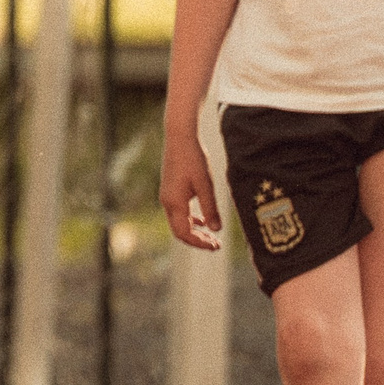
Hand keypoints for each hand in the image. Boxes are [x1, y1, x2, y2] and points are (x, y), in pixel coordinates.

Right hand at [158, 129, 222, 251]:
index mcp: (174, 203)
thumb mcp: (205, 185)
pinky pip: (179, 212)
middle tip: (216, 244)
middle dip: (197, 240)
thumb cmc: (193, 160)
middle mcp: (167, 202)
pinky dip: (191, 220)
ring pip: (179, 222)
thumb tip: (216, 230)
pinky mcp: (170, 190)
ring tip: (212, 234)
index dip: (200, 243)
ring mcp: (167, 196)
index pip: (184, 233)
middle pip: (179, 231)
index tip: (216, 246)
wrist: (179, 138)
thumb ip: (210, 209)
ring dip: (195, 230)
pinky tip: (203, 219)